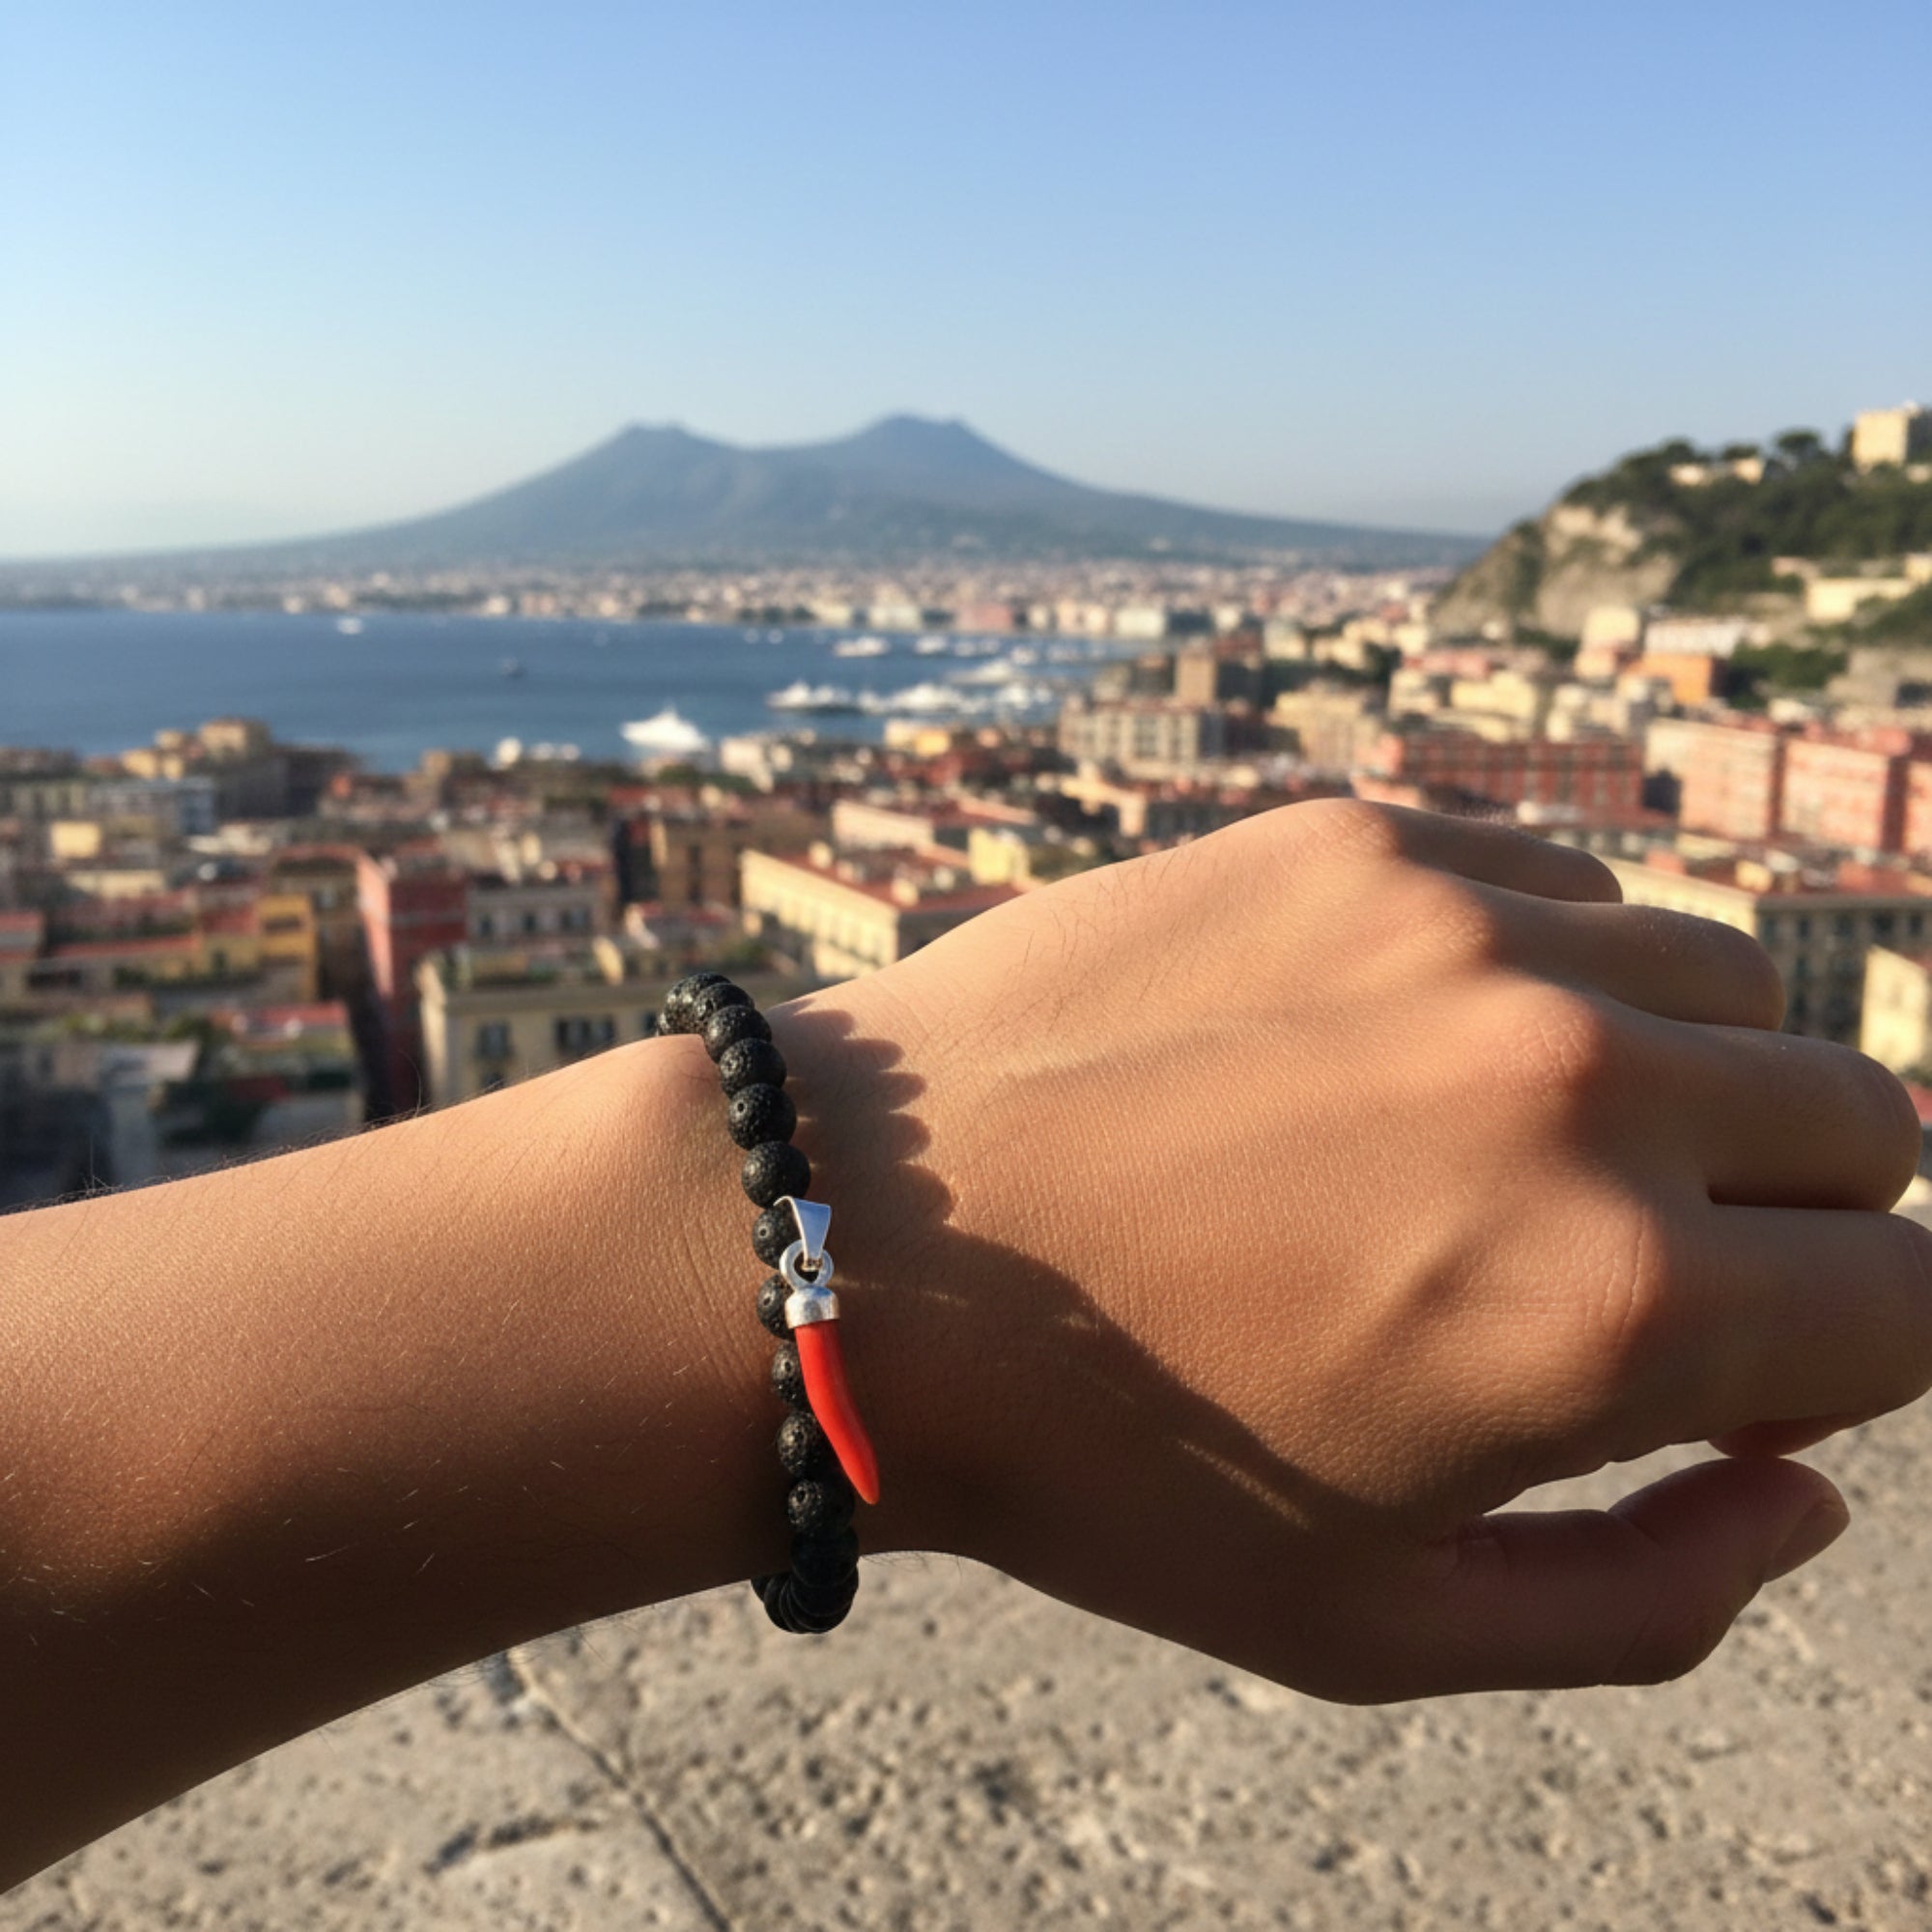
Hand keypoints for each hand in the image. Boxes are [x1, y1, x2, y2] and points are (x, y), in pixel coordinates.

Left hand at [811, 801, 1931, 1698]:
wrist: (867, 1244)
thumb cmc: (1110, 1459)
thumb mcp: (1383, 1627)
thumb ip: (1650, 1596)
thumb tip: (1804, 1496)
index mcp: (1618, 1307)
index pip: (1916, 1305)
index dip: (1851, 1359)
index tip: (1743, 1371)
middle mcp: (1580, 1087)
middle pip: (1861, 1122)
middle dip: (1796, 1217)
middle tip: (1630, 1263)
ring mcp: (1467, 933)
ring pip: (1724, 984)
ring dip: (1678, 1075)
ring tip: (1507, 1146)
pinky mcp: (1359, 841)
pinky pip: (1565, 883)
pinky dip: (1549, 969)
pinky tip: (1411, 1038)